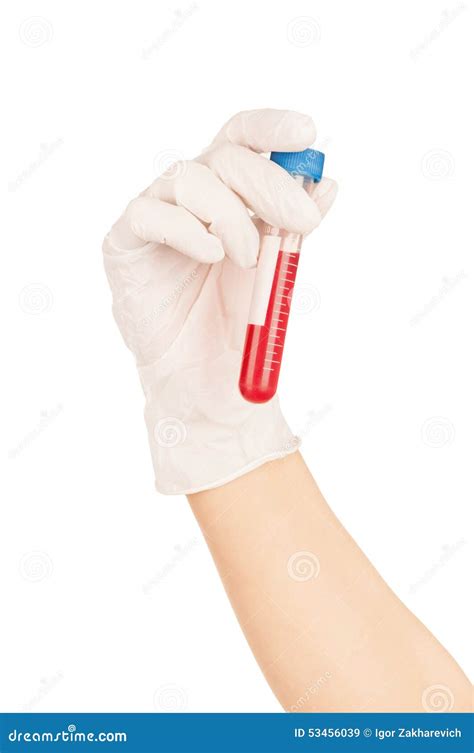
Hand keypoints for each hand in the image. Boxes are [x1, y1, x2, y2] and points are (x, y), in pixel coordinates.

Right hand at [103, 109, 336, 493]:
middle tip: (302, 223)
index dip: (270, 127)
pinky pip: (148, 215)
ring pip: (187, 178)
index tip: (306, 132)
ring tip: (248, 259)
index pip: (241, 140)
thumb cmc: (238, 329)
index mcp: (225, 196)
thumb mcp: (277, 270)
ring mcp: (154, 217)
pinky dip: (187, 229)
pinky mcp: (124, 246)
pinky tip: (211, 255)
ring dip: (230, 215)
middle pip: (223, 156)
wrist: (208, 386)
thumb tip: (326, 183)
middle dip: (268, 183)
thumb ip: (293, 228)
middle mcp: (188, 199)